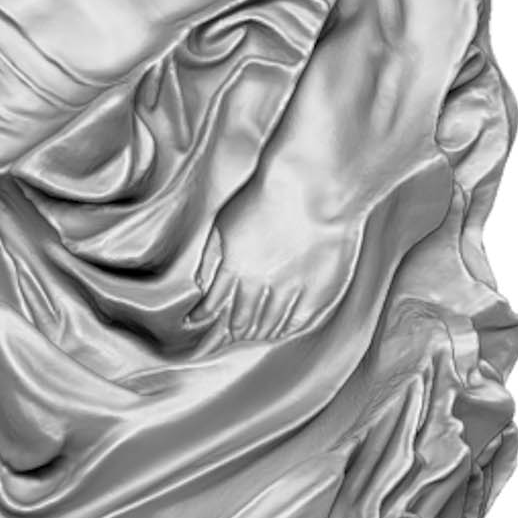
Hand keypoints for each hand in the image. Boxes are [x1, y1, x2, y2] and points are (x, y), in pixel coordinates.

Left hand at [187, 189, 359, 345]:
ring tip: (252, 334)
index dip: (205, 314)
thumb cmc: (270, 193)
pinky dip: (287, 330)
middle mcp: (262, 283)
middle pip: (242, 319)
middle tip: (229, 333)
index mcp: (235, 266)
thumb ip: (210, 256)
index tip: (197, 320)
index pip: (215, 303)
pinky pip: (299, 321)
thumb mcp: (225, 220)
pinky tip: (281, 330)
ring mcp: (293, 288)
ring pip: (270, 324)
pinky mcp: (320, 289)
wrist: (315, 183)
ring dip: (257, 332)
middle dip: (232, 329)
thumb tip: (201, 284)